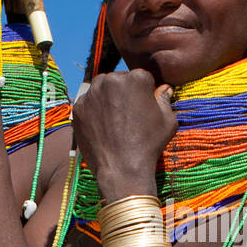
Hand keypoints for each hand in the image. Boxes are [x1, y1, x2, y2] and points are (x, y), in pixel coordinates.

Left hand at [72, 68, 176, 201]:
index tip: (142, 107)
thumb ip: (164, 99)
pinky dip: (93, 110)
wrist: (121, 169)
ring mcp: (92, 94)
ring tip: (114, 119)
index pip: (139, 77)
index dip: (143, 93)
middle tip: (126, 114)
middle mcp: (112, 80)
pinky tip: (102, 126)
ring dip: (106, 98)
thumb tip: (164, 88)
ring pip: (100, 89)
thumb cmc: (148, 144)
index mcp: (136, 78)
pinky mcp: (78, 108)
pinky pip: (87, 103)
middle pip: (118, 80)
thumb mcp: (168, 121)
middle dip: (122, 92)